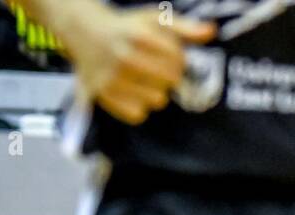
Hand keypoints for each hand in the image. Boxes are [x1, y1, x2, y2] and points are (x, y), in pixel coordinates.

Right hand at [63, 5, 215, 124]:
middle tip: (154, 68)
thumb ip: (185, 27)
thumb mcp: (154, 20)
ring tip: (141, 78)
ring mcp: (111, 77)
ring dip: (154, 92)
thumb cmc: (127, 28)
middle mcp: (124, 57)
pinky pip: (137, 114)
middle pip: (170, 82)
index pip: (179, 61)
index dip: (178, 60)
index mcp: (139, 36)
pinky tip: (130, 90)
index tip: (167, 55)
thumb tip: (211, 32)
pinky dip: (138, 106)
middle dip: (168, 76)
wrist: (83, 31)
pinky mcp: (101, 94)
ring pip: (157, 101)